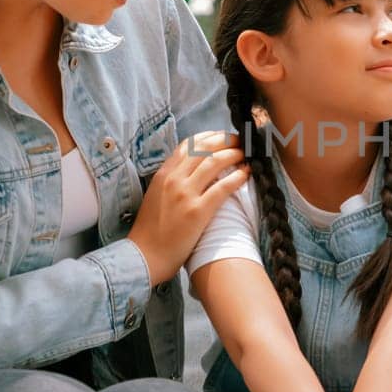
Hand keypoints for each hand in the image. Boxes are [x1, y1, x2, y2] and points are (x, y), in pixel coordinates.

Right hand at [128, 131, 247, 284]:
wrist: (145, 255)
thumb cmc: (152, 229)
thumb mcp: (157, 195)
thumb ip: (172, 179)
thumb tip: (194, 169)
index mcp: (164, 173)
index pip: (189, 143)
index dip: (210, 136)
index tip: (224, 137)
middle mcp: (174, 178)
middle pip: (205, 147)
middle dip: (226, 140)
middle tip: (241, 142)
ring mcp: (185, 193)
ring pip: (215, 162)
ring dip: (234, 155)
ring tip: (246, 156)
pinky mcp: (197, 211)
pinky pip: (222, 187)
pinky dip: (238, 177)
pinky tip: (247, 174)